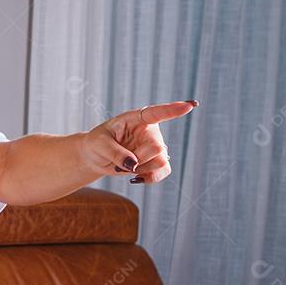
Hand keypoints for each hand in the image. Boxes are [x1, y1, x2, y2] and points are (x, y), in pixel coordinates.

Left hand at [79, 100, 197, 183]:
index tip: (189, 106)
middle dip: (138, 160)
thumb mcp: (99, 144)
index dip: (173, 110)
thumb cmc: (96, 143)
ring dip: (141, 170)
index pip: (157, 113)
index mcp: (137, 118)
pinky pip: (164, 171)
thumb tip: (134, 164)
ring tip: (125, 167)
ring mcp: (155, 146)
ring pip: (161, 162)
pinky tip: (136, 178)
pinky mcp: (156, 160)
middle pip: (157, 148)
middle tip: (120, 163)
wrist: (96, 157)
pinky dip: (151, 178)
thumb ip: (115, 152)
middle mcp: (150, 131)